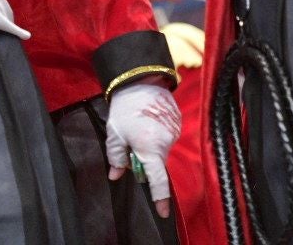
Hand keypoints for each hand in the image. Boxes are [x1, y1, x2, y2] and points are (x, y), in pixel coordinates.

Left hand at [104, 78, 179, 217]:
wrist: (142, 79)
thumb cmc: (125, 107)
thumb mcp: (114, 133)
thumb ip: (115, 156)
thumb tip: (116, 175)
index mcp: (150, 148)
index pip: (157, 180)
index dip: (159, 198)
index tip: (162, 213)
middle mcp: (166, 142)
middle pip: (156, 162)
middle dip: (144, 159)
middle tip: (130, 142)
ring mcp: (174, 131)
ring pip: (160, 148)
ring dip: (150, 145)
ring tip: (139, 125)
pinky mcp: (177, 122)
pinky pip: (166, 136)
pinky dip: (156, 133)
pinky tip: (147, 119)